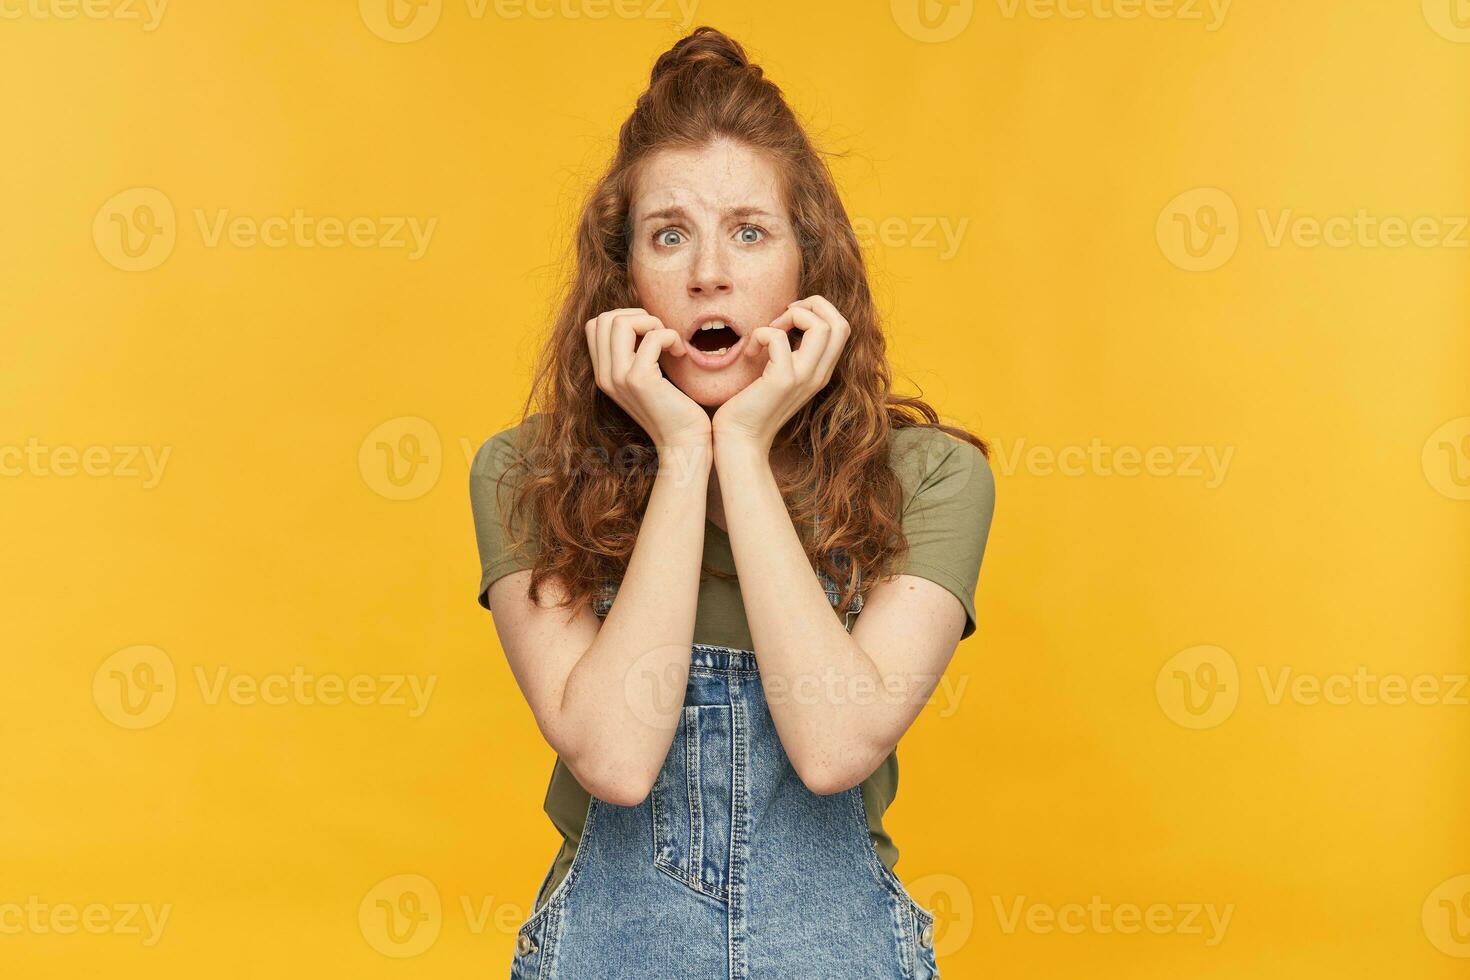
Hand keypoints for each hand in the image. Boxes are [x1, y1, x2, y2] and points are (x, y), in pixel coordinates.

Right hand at [585, 308, 710, 449]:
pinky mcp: (640, 380)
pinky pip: (653, 337)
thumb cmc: (672, 408)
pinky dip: (670, 336)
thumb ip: (634, 352)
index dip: (625, 318)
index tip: (649, 335)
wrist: (683, 443)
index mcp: (603, 374)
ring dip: (652, 323)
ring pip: (621, 322)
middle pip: (605, 319)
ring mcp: (619, 378)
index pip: (595, 325)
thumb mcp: (644, 377)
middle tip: (660, 335)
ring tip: (669, 342)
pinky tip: (680, 353)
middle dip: (638, 316)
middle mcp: (605, 376)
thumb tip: (640, 319)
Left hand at [711, 295, 850, 452]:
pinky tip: (749, 353)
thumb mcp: (783, 375)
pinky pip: (777, 338)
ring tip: (769, 332)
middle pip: (840, 323)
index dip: (819, 310)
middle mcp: (819, 375)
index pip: (843, 327)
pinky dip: (760, 334)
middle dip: (813, 304)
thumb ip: (794, 353)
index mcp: (821, 372)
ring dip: (790, 316)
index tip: (790, 316)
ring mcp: (803, 378)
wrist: (740, 439)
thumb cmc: (754, 405)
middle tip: (784, 315)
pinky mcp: (782, 380)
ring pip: (820, 326)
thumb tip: (788, 320)